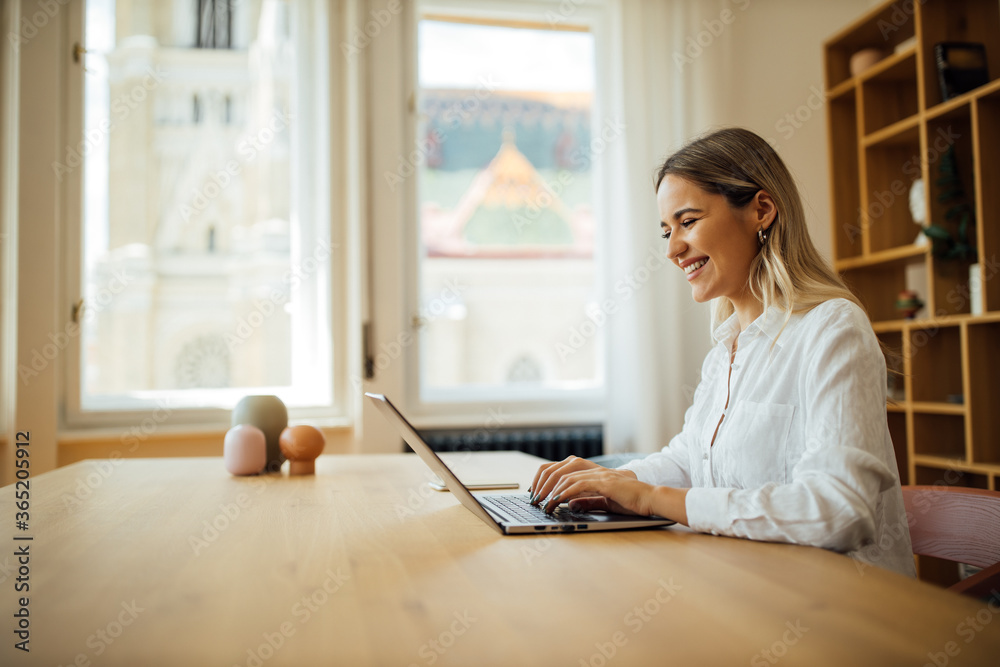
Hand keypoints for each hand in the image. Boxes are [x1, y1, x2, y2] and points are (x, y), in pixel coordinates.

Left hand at [539, 467, 654, 515]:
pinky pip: (578, 484)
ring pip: (565, 477)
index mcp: (590, 471)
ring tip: (542, 504)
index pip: (559, 469)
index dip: (544, 479)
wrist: (650, 499)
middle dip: (542, 485)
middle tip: (534, 500)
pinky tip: (556, 501)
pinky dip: (564, 493)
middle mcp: (592, 469)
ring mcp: (598, 474)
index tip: (536, 493)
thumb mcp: (604, 501)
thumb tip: (571, 505)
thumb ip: (588, 501)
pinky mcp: (604, 482)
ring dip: (550, 491)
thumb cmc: (631, 501)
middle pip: (557, 470)